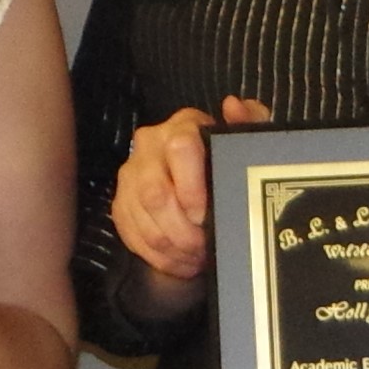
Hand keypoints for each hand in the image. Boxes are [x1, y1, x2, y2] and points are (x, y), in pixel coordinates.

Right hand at [110, 96, 272, 309]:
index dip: (192, 188)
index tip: (205, 216)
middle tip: (204, 247)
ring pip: (144, 219)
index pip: (180, 150)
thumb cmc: (225, 163)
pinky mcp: (120, 204)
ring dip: (173, 247)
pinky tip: (181, 262)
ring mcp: (130, 176)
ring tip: (197, 257)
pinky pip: (131, 235)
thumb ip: (249, 123)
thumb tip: (234, 106)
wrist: (198, 183)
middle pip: (156, 193)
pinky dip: (159, 257)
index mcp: (181, 128)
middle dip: (182, 230)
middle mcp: (149, 146)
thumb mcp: (245, 142)